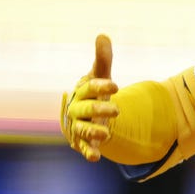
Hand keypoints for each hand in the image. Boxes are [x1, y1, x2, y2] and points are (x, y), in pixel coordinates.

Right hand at [60, 34, 118, 161]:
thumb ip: (103, 59)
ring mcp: (79, 126)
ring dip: (93, 132)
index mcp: (82, 91)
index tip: (116, 86)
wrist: (85, 113)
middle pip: (85, 110)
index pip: (90, 88)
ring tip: (106, 134)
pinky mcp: (83, 141)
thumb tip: (103, 35)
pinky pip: (84, 148)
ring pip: (83, 130)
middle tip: (117, 110)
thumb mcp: (100, 75)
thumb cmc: (93, 92)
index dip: (101, 87)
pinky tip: (95, 158)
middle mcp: (77, 109)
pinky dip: (88, 152)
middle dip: (98, 110)